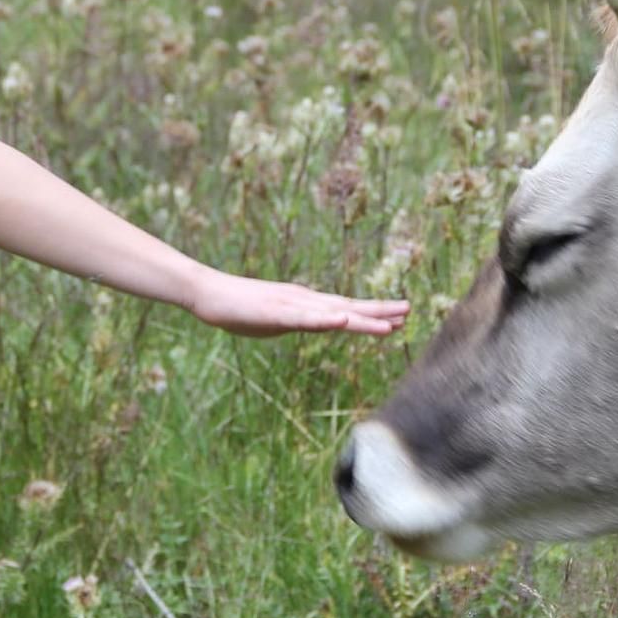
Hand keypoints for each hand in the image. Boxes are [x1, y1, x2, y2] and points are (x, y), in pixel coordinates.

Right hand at [188, 269, 409, 336]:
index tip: (400, 318)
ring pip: (333, 313)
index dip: (373, 313)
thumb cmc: (238, 308)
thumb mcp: (276, 320)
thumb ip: (298, 321)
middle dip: (379, 311)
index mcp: (305, 304)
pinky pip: (304, 318)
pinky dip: (324, 319)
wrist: (208, 293)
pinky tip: (342, 320)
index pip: (346, 309)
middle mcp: (304, 300)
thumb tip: (315, 324)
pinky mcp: (275, 312)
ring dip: (362, 318)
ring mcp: (291, 305)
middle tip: (409, 311)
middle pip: (347, 307)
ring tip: (390, 324)